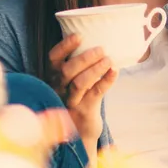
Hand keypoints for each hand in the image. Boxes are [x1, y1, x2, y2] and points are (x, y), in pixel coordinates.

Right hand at [47, 34, 116, 158]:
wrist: (81, 131)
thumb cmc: (79, 99)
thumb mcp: (71, 81)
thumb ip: (77, 64)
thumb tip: (96, 39)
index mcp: (54, 78)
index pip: (53, 59)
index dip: (64, 46)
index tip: (79, 36)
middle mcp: (59, 89)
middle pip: (67, 71)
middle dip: (84, 58)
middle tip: (101, 49)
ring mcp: (71, 101)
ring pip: (80, 83)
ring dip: (96, 69)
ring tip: (109, 60)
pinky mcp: (84, 111)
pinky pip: (96, 93)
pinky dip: (106, 80)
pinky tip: (115, 71)